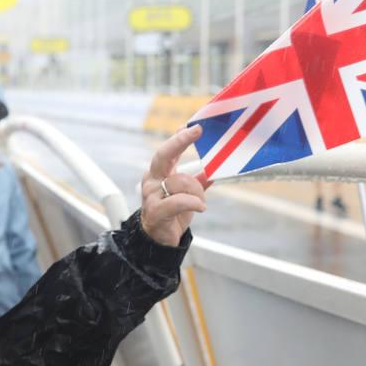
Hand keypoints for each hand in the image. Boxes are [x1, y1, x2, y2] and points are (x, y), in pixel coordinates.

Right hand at [139, 125, 206, 246]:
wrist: (159, 240)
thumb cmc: (172, 214)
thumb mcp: (188, 193)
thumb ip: (197, 179)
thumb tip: (213, 166)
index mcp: (160, 173)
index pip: (169, 149)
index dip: (181, 136)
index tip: (195, 126)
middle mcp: (152, 180)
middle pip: (163, 155)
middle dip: (180, 141)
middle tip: (196, 131)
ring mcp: (151, 195)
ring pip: (180, 181)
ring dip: (197, 192)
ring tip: (200, 203)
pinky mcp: (155, 211)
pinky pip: (179, 201)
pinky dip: (193, 202)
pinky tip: (200, 207)